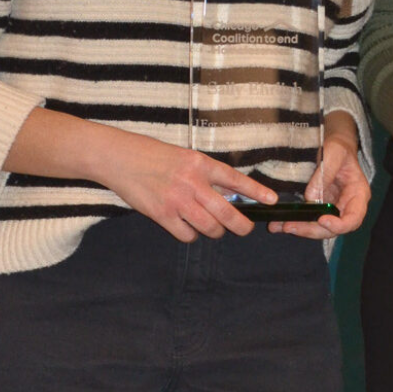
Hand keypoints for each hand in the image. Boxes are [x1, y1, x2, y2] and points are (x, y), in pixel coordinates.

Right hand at [95, 131, 279, 242]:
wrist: (120, 158)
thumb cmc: (154, 156)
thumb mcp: (185, 158)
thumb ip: (205, 176)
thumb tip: (227, 196)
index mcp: (200, 164)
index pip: (235, 179)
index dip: (256, 191)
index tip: (272, 200)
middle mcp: (192, 182)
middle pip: (227, 213)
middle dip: (241, 225)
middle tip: (244, 229)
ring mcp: (177, 200)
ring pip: (210, 228)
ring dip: (215, 231)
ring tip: (211, 226)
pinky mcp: (162, 215)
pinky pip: (187, 235)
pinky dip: (191, 235)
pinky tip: (187, 227)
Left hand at [270, 124, 369, 237]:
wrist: (334, 148)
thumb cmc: (339, 148)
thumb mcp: (334, 153)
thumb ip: (325, 174)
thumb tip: (310, 198)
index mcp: (358, 195)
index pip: (353, 219)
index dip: (339, 225)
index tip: (322, 220)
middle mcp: (347, 207)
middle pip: (333, 229)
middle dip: (312, 230)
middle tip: (291, 226)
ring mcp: (333, 210)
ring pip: (319, 229)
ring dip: (300, 229)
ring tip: (280, 226)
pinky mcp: (320, 209)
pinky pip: (309, 221)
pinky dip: (295, 223)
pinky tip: (278, 224)